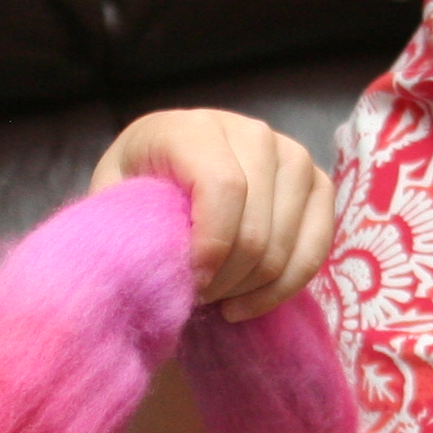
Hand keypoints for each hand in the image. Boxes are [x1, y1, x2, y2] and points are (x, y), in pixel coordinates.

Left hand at [89, 110, 331, 321]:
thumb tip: (157, 269)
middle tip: (195, 299)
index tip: (191, 286)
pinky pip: (316, 250)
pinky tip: (245, 304)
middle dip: (226, 278)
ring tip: (215, 299)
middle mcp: (252, 132)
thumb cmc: (136, 189)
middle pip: (257, 225)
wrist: (167, 168)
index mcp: (195, 128)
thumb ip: (129, 224)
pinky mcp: (318, 185)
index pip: (222, 186)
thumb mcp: (114, 199)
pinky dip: (282, 288)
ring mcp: (292, 156)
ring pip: (285, 243)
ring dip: (249, 287)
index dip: (210, 246)